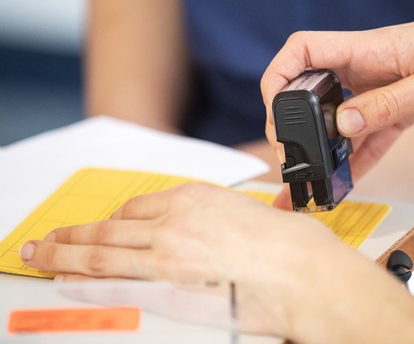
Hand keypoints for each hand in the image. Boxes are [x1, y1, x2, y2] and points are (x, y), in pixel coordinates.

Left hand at [19, 182, 341, 337]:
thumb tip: (223, 232)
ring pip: (102, 250)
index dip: (117, 221)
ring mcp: (168, 251)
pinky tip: (68, 281)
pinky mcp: (167, 284)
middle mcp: (176, 219)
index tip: (104, 228)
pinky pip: (113, 280)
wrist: (306, 274)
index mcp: (197, 196)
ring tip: (41, 256)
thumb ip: (227, 221)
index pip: (140, 206)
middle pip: (110, 226)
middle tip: (47, 239)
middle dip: (72, 234)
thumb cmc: (292, 247)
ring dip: (65, 254)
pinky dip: (85, 280)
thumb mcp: (255, 215)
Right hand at [261, 0, 413, 206]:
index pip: (304, 51)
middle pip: (312, 90)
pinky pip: (369, 136)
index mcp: (372, 48)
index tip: (276, 112)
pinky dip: (356, 159)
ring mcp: (383, 89)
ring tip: (311, 184)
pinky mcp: (401, 107)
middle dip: (293, 123)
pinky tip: (346, 182)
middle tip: (293, 157)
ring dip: (322, 150)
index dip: (279, 78)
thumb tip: (342, 125)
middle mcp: (369, 68)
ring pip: (338, 119)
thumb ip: (391, 104)